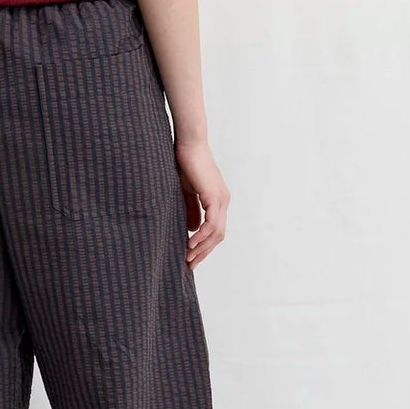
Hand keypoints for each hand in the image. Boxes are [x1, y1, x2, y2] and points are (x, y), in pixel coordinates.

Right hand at [174, 137, 228, 268]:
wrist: (189, 144)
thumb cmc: (185, 163)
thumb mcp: (186, 191)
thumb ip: (191, 209)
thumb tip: (192, 229)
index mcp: (218, 200)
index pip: (215, 230)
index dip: (204, 246)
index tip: (191, 257)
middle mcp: (223, 201)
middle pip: (218, 236)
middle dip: (204, 252)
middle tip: (189, 264)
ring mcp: (221, 199)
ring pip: (216, 233)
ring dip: (202, 248)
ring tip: (187, 258)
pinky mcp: (214, 197)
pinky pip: (211, 224)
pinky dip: (201, 236)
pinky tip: (190, 243)